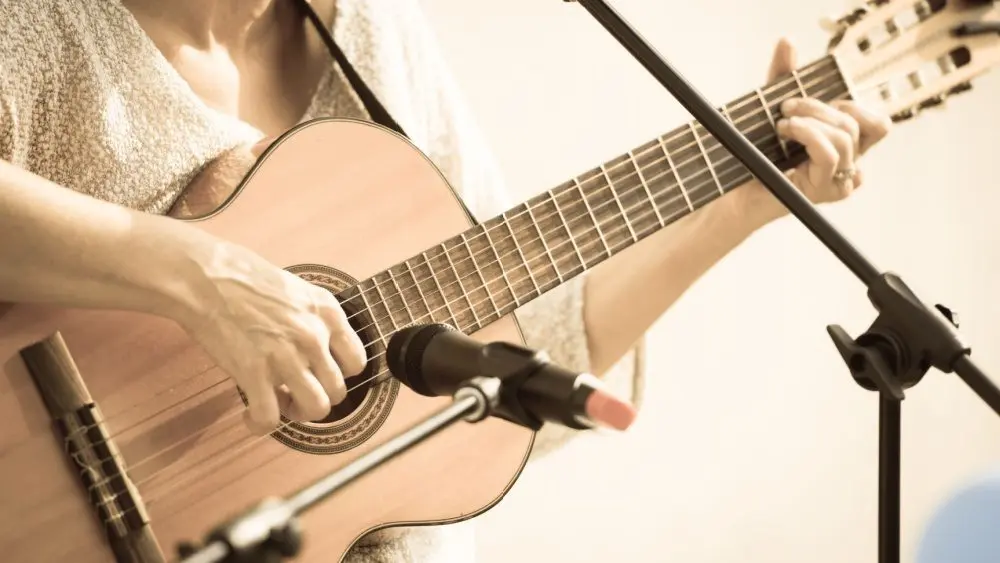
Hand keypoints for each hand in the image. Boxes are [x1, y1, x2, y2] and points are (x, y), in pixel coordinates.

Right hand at [170, 138, 366, 434]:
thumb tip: (319, 344)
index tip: (323, 376)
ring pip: (315, 409)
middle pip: (337, 390)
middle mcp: (313, 337)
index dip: (340, 374)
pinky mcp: (254, 374)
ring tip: (280, 405)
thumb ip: (312, 316)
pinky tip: (250, 416)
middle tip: (297, 393)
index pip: (356, 361)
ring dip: (298, 413)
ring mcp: (286, 357)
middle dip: (318, 396)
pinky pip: (269, 418)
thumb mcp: (296, 287)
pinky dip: (260, 424)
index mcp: (327, 313)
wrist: (204, 277)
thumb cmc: (242, 277)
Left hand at [740, 39, 892, 223]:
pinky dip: (809, 135)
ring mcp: (840, 182)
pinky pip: (830, 154)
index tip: (815, 103)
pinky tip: (788, 132)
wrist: (735, 189)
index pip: (877, 125)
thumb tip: (788, 41)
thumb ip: (784, 75)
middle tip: (786, 107)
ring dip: (811, 121)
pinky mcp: (825, 191)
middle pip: (856, 125)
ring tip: (783, 123)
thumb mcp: (772, 107)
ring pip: (845, 137)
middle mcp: (850, 167)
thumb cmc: (756, 152)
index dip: (853, 106)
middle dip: (818, 107)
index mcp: (847, 148)